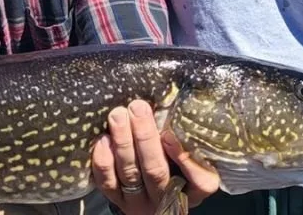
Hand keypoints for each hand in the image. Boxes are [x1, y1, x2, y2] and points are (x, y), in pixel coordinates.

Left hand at [91, 100, 219, 213]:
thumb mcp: (186, 151)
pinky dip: (104, 162)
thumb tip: (169, 100)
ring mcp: (140, 202)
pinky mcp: (117, 201)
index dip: (186, 160)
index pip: (199, 182)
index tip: (170, 134)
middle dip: (145, 138)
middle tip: (137, 108)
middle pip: (156, 172)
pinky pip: (108, 183)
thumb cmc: (172, 162)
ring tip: (118, 116)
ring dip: (123, 142)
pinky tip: (103, 140)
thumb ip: (183, 135)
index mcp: (192, 189)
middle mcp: (167, 199)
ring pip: (130, 175)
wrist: (148, 193)